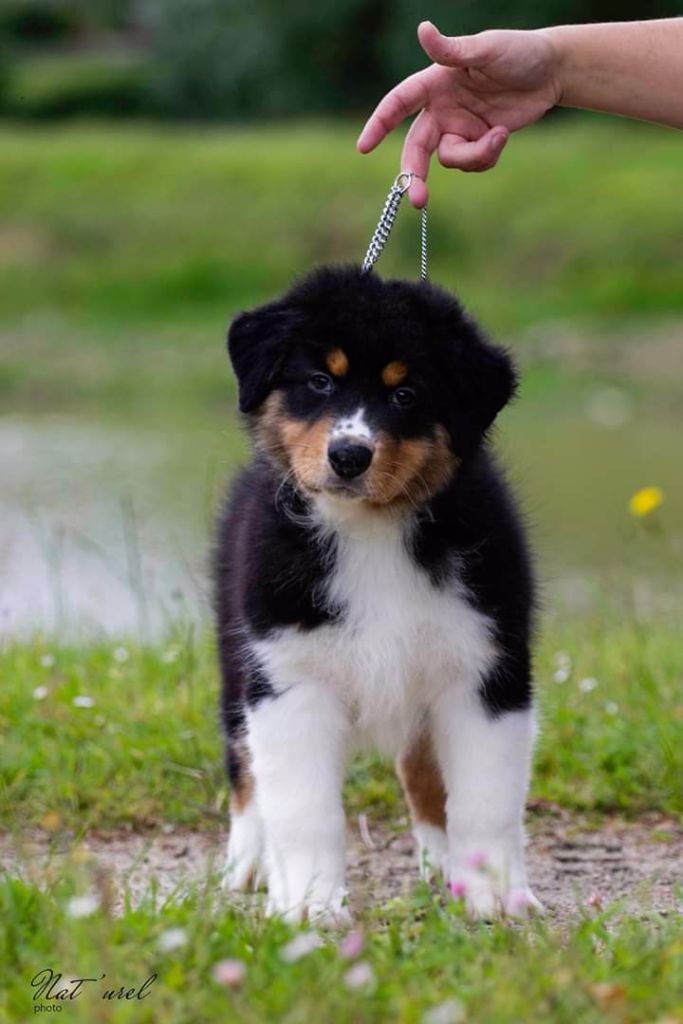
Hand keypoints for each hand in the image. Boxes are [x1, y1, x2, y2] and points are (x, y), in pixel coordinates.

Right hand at [357, 21, 560, 205]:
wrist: (551, 71)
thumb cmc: (518, 51)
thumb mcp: (486, 48)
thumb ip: (453, 49)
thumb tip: (423, 29)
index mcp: (435, 83)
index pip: (399, 103)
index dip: (379, 124)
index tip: (364, 147)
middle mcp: (441, 108)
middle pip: (416, 148)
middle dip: (415, 175)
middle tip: (419, 201)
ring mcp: (458, 128)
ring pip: (449, 160)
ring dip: (474, 157)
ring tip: (500, 135)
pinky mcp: (477, 143)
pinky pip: (472, 164)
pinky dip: (487, 157)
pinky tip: (502, 135)